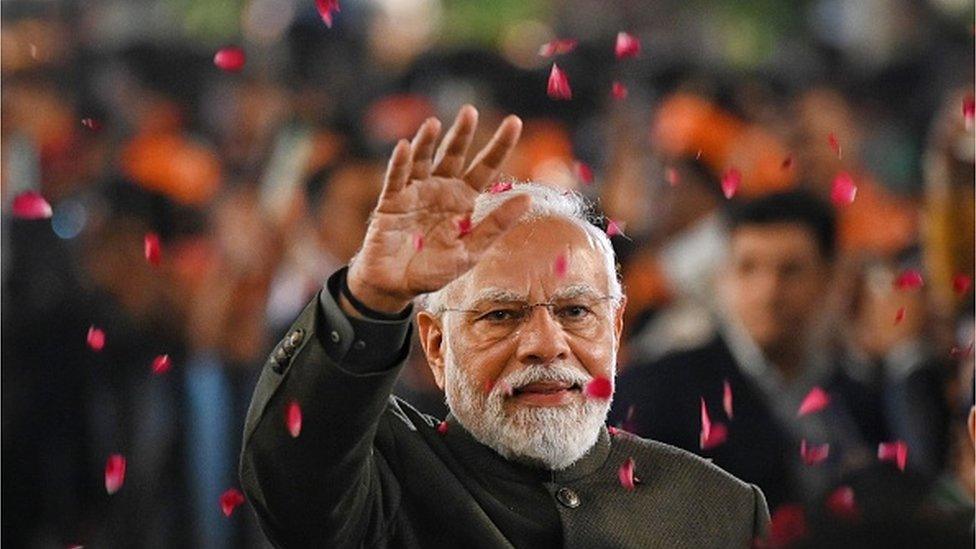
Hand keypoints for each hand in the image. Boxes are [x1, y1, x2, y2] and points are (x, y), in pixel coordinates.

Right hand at [346, 105, 531, 312]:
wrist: (396, 285)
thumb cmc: (435, 270)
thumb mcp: (471, 251)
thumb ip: (496, 225)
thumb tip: (528, 198)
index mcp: (464, 200)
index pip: (485, 167)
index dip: (499, 145)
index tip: (515, 121)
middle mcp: (441, 189)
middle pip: (454, 155)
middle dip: (462, 134)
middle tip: (470, 112)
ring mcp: (415, 193)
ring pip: (423, 160)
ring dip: (427, 141)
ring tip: (434, 124)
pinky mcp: (391, 202)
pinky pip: (396, 178)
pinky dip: (400, 163)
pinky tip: (405, 146)